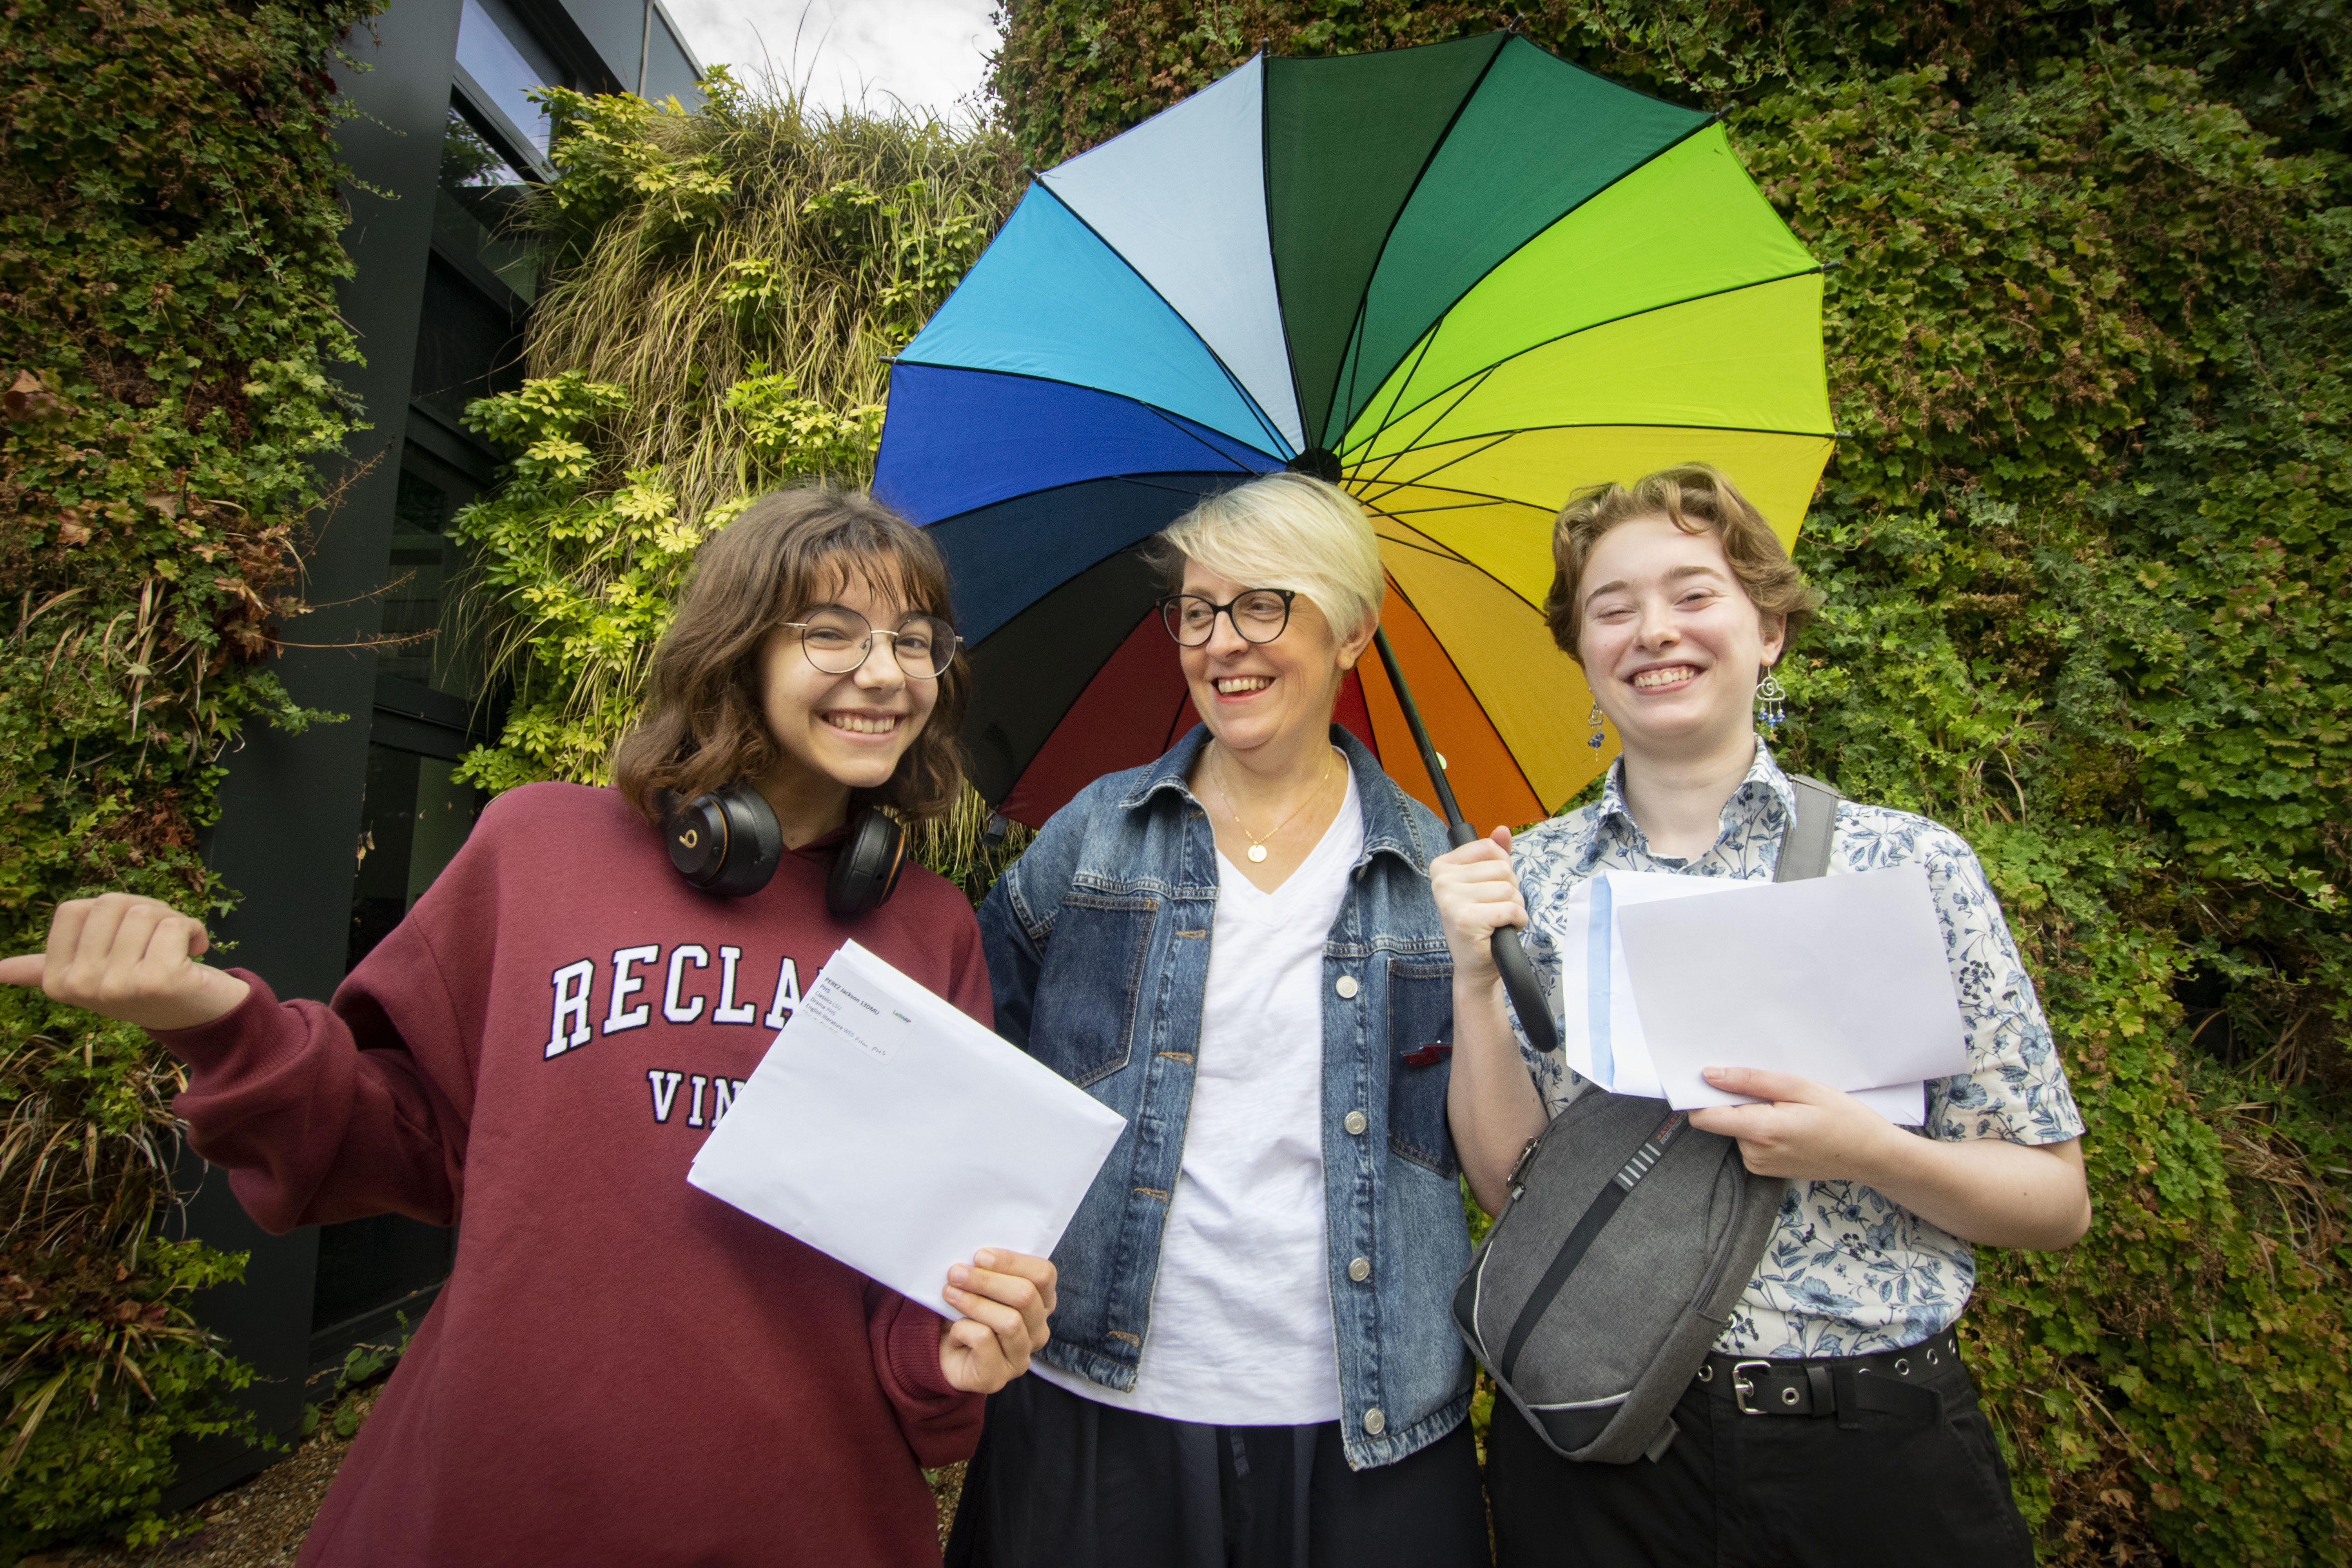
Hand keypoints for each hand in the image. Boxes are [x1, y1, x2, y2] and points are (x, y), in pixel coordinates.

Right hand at [0, 893, 249, 1032]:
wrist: (199, 1015)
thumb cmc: (142, 982)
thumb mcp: (89, 974)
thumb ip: (41, 969)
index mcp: (57, 980)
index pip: (73, 908)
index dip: (109, 911)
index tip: (126, 938)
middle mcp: (81, 985)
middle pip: (109, 903)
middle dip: (143, 911)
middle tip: (158, 942)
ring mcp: (118, 985)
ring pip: (144, 911)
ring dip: (172, 921)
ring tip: (177, 949)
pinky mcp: (159, 980)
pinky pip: (175, 924)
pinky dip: (195, 930)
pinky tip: (196, 954)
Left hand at [937, 1249, 1056, 1394]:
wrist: (943, 1353)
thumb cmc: (966, 1312)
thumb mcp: (980, 1286)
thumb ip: (987, 1269)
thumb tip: (978, 1254)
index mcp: (1041, 1302)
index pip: (1044, 1275)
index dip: (1013, 1262)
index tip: (980, 1256)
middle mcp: (1038, 1330)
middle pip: (1025, 1296)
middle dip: (987, 1281)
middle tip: (955, 1272)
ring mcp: (1021, 1356)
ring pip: (1009, 1321)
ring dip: (974, 1302)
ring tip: (949, 1292)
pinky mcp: (998, 1376)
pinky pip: (984, 1341)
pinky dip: (962, 1329)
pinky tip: (953, 1330)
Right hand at [1428, 826, 1524, 983]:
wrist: (1475, 965)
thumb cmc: (1481, 924)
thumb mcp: (1486, 884)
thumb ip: (1495, 855)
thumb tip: (1502, 831)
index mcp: (1443, 867)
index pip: (1490, 848)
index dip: (1503, 869)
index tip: (1490, 888)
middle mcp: (1442, 881)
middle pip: (1503, 869)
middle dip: (1510, 890)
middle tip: (1495, 908)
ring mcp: (1451, 900)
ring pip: (1509, 889)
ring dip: (1515, 907)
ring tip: (1499, 920)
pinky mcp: (1466, 920)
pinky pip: (1511, 908)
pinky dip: (1517, 920)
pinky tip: (1504, 929)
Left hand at [1685, 1066, 1904, 1182]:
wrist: (1870, 1154)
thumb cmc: (1842, 1118)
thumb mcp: (1800, 1087)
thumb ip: (1751, 1081)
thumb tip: (1712, 1075)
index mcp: (1762, 1130)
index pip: (1705, 1117)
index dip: (1699, 1096)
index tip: (1706, 1079)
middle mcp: (1755, 1153)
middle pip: (1722, 1119)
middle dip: (1737, 1101)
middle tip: (1772, 1092)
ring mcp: (1760, 1164)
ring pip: (1736, 1129)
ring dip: (1753, 1114)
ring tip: (1788, 1109)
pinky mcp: (1765, 1169)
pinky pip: (1749, 1141)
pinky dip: (1761, 1128)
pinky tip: (1789, 1124)